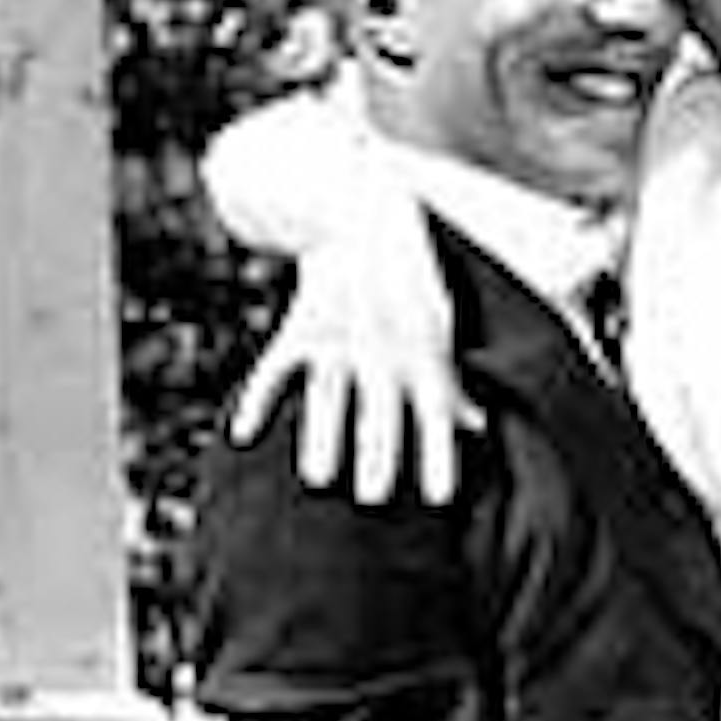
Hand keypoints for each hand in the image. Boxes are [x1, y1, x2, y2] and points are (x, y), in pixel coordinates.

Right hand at [233, 233, 477, 505]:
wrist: (359, 222)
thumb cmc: (407, 286)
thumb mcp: (439, 328)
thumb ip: (451, 382)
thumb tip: (477, 426)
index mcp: (421, 354)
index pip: (434, 410)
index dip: (439, 453)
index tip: (439, 497)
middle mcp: (381, 350)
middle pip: (378, 408)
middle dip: (377, 452)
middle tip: (373, 498)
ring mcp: (337, 341)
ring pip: (328, 395)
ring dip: (321, 437)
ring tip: (318, 479)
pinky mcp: (299, 329)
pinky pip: (274, 369)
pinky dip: (256, 399)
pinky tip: (243, 434)